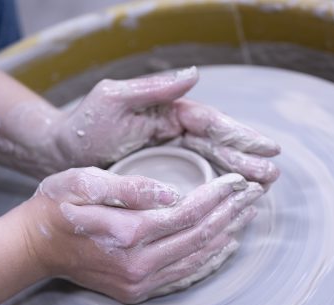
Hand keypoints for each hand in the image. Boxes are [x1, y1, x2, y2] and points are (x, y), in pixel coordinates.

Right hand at [23, 167, 262, 303]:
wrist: (36, 247)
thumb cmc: (56, 208)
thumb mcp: (83, 183)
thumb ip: (129, 188)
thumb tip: (172, 193)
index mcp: (128, 233)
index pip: (189, 212)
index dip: (218, 196)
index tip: (238, 181)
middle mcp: (138, 264)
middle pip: (200, 236)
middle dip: (232, 212)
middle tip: (254, 194)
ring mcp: (139, 281)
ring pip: (198, 257)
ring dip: (228, 233)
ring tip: (248, 213)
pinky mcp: (138, 289)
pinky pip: (185, 274)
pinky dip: (211, 258)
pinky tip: (227, 244)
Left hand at [51, 67, 279, 183]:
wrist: (60, 153)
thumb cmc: (84, 125)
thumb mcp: (113, 99)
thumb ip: (153, 89)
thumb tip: (196, 75)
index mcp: (168, 114)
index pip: (211, 124)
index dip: (240, 136)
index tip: (268, 148)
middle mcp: (174, 134)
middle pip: (218, 146)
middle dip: (247, 159)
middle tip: (273, 175)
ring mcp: (169, 156)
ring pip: (211, 165)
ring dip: (237, 176)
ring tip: (262, 186)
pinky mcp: (162, 176)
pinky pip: (194, 181)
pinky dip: (214, 190)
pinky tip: (229, 200)